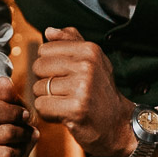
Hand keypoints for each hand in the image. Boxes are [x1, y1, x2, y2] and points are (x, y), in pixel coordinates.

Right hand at [0, 77, 34, 156]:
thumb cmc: (5, 119)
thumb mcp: (9, 103)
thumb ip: (7, 94)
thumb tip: (3, 81)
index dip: (16, 113)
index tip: (25, 116)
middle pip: (6, 133)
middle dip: (23, 134)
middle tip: (27, 133)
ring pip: (6, 156)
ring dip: (20, 152)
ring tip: (20, 147)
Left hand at [32, 27, 135, 156]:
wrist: (118, 125)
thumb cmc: (101, 92)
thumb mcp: (93, 61)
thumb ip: (71, 42)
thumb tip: (48, 31)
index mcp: (90, 50)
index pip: (45, 49)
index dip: (49, 65)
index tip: (64, 76)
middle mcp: (87, 66)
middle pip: (39, 67)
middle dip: (45, 82)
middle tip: (64, 92)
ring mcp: (82, 88)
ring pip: (39, 88)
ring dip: (47, 99)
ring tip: (66, 103)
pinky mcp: (76, 109)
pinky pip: (42, 106)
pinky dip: (47, 113)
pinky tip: (63, 114)